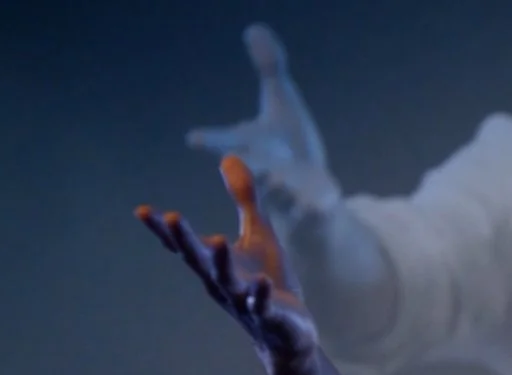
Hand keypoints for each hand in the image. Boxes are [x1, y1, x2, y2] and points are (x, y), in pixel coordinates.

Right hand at [136, 154, 320, 373]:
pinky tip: (262, 281)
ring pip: (228, 281)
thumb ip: (243, 197)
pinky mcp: (270, 316)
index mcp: (215, 264)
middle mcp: (222, 283)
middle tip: (171, 217)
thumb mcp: (257, 232)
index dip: (163, 229)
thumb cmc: (269, 281)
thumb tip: (229, 155)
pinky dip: (261, 294)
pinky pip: (263, 305)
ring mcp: (244, 301)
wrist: (290, 334)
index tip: (142, 211)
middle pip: (199, 259)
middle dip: (185, 239)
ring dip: (220, 262)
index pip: (184, 244)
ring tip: (216, 240)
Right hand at [185, 24, 341, 217]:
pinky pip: (311, 210)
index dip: (209, 138)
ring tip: (280, 181)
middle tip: (231, 161)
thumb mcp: (282, 101)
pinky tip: (319, 205)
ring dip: (278, 187)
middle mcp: (264, 172)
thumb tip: (254, 27)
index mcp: (251, 146)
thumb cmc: (288, 144)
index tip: (193, 138)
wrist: (311, 189)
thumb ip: (269, 67)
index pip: (225, 140)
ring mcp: (287, 194)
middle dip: (244, 165)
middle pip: (250, 169)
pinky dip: (312, 207)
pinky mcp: (311, 208)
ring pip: (279, 192)